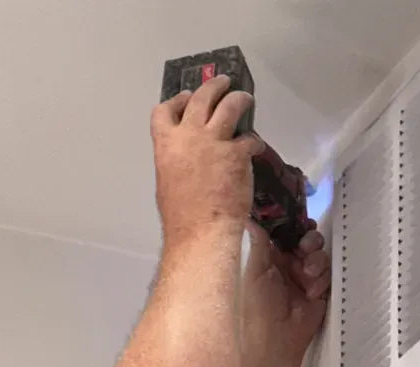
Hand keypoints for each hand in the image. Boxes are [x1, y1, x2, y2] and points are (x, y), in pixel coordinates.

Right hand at [151, 76, 264, 248]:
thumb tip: (186, 160)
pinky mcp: (236, 153)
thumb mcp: (167, 184)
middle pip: (201, 98)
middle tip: (223, 83)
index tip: (185, 96)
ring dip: (239, 98)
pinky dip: (253, 143)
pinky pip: (249, 140)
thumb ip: (176, 162)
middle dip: (213, 86)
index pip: (163, 111)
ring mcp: (213, 142)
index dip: (176, 101)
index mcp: (166, 145)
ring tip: (245, 98)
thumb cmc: (181, 218)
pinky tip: (256, 148)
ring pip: (228, 105)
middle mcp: (188, 135)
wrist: (201, 231)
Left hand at [240, 222, 330, 366]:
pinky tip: (312, 292)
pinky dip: (321, 280)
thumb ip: (258, 243)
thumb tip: (250, 218)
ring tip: (307, 274)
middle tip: (305, 247)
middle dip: (309, 240)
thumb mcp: (253, 272)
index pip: (285, 233)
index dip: (294, 224)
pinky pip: (327, 274)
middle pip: (306, 240)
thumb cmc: (256, 306)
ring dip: (316, 260)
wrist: (274, 341)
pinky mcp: (319, 291)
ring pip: (319, 255)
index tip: (301, 219)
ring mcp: (304, 278)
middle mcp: (287, 265)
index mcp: (269, 258)